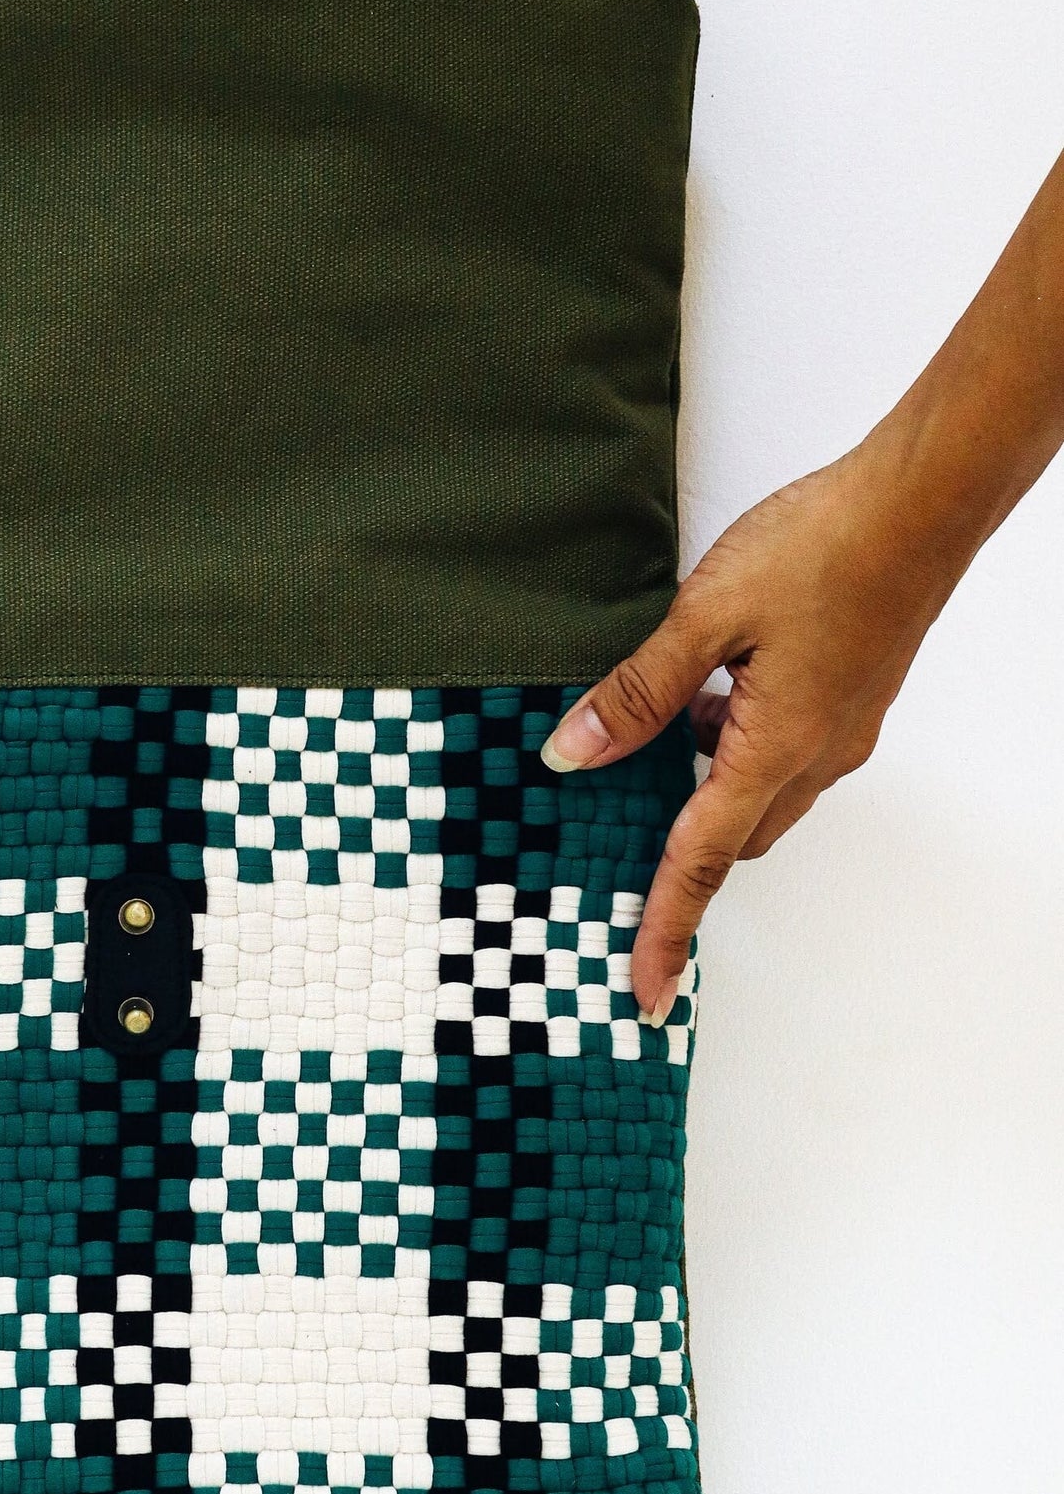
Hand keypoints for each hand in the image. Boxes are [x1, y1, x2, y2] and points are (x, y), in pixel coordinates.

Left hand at [540, 440, 967, 1017]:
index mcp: (776, 750)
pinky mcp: (851, 697)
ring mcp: (842, 728)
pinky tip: (701, 696)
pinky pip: (783, 750)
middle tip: (620, 870)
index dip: (665, 929)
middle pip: (735, 837)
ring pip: (761, 791)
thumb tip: (572, 752)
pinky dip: (734, 746)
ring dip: (708, 791)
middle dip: (684, 862)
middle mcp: (818, 756)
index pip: (703, 864)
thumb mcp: (703, 616)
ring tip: (644, 754)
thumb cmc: (825, 545)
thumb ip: (637, 691)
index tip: (644, 991)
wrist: (921, 503)